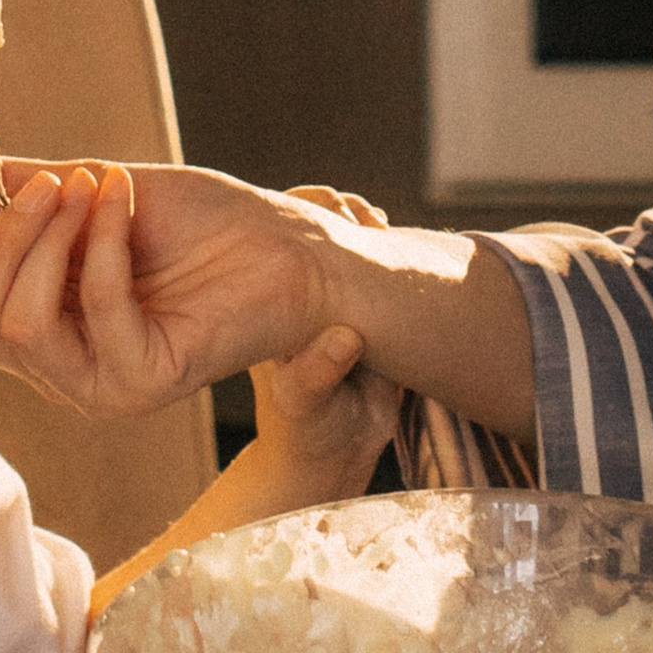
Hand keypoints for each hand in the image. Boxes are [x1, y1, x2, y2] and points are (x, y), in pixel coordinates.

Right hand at [0, 159, 329, 416]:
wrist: (287, 244)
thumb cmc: (200, 220)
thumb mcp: (90, 190)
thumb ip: (20, 191)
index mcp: (42, 319)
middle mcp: (61, 363)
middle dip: (1, 237)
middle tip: (51, 181)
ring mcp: (100, 384)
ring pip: (20, 328)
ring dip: (49, 240)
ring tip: (92, 186)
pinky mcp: (145, 383)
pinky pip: (95, 314)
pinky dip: (103, 246)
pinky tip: (125, 205)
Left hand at [248, 189, 403, 496]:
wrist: (339, 444)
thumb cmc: (307, 428)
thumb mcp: (307, 406)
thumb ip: (317, 377)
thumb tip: (344, 340)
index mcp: (260, 303)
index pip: (264, 238)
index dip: (293, 215)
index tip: (326, 214)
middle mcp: (290, 287)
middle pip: (303, 223)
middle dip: (332, 208)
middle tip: (360, 215)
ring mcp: (326, 290)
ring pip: (339, 233)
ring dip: (359, 220)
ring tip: (377, 223)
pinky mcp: (361, 298)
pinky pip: (371, 256)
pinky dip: (383, 240)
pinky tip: (392, 238)